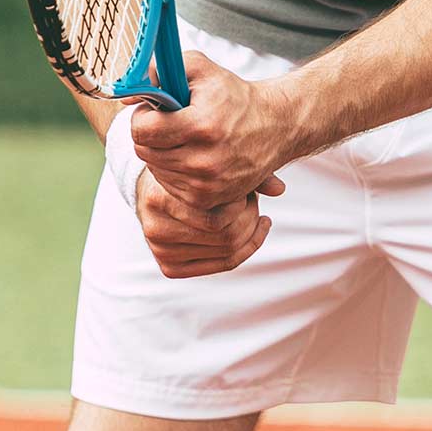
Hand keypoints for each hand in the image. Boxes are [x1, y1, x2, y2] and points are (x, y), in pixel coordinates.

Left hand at [130, 52, 304, 210]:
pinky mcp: (208, 199)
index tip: (157, 111)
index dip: (144, 116)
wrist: (275, 127)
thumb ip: (160, 71)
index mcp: (201, 125)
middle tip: (170, 124)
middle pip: (144, 151)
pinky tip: (191, 157)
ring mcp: (206, 184)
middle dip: (151, 135)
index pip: (141, 130)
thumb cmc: (234, 96)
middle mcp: (204, 160)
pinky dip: (174, 172)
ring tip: (184, 140)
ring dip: (161, 154)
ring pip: (155, 170)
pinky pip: (169, 187)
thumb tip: (126, 94)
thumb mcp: (200, 69)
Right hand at [131, 166, 276, 277]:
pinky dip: (248, 247)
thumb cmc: (188, 170)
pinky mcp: (169, 267)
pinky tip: (257, 229)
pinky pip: (223, 263)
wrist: (151, 189)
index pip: (218, 214)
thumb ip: (245, 172)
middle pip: (226, 235)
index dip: (243, 201)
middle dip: (250, 217)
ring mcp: (160, 251)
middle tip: (254, 201)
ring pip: (228, 250)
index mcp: (158, 198)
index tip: (248, 188)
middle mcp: (155, 228)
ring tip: (253, 212)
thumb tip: (280, 189)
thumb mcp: (212, 163)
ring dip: (250, 230)